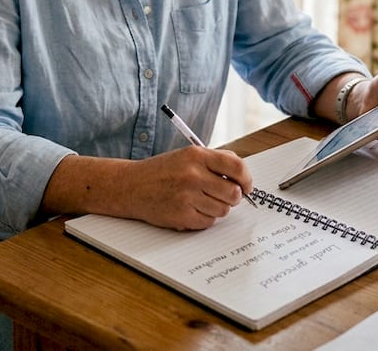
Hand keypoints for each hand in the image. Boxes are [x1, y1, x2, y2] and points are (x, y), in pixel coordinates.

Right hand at [123, 146, 252, 230]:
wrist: (131, 186)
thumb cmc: (162, 171)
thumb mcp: (187, 155)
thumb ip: (215, 160)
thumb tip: (243, 175)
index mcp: (197, 155)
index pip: (236, 166)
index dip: (247, 179)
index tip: (247, 186)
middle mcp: (193, 175)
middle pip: (234, 193)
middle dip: (233, 197)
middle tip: (225, 195)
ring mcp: (187, 197)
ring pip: (223, 210)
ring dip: (217, 208)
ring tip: (202, 201)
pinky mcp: (182, 216)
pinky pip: (209, 222)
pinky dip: (204, 218)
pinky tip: (191, 209)